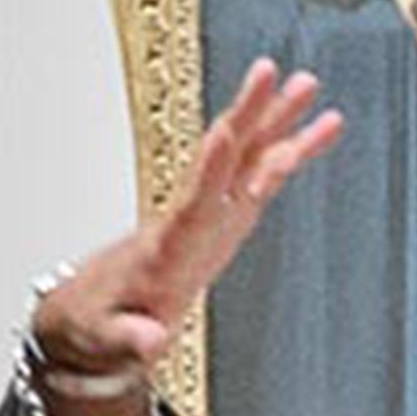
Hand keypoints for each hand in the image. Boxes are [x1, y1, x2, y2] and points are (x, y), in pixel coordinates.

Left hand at [34, 58, 346, 378]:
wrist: (96, 312)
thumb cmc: (100, 322)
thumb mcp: (107, 340)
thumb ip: (132, 339)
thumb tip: (151, 341)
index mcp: (164, 247)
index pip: (192, 200)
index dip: (210, 168)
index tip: (226, 131)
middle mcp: (189, 218)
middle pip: (221, 159)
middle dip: (247, 116)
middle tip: (271, 74)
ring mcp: (210, 215)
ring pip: (245, 158)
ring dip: (275, 121)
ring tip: (307, 84)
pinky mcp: (225, 220)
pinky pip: (262, 177)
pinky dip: (291, 151)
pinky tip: (320, 129)